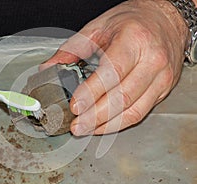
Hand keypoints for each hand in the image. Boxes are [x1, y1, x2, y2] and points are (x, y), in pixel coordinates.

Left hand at [40, 0, 187, 134]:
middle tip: (76, 124)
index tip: (75, 106)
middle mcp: (152, 59)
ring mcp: (161, 77)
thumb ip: (72, 49)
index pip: (112, 72)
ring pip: (133, 110)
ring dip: (106, 124)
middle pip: (122, 97)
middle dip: (95, 116)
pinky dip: (119, 123)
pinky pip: (140, 112)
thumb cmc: (133, 21)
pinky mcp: (163, 89)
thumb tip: (49, 68)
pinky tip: (103, 126)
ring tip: (85, 129)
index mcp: (134, 40)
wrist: (166, 20)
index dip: (92, 92)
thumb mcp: (99, 27)